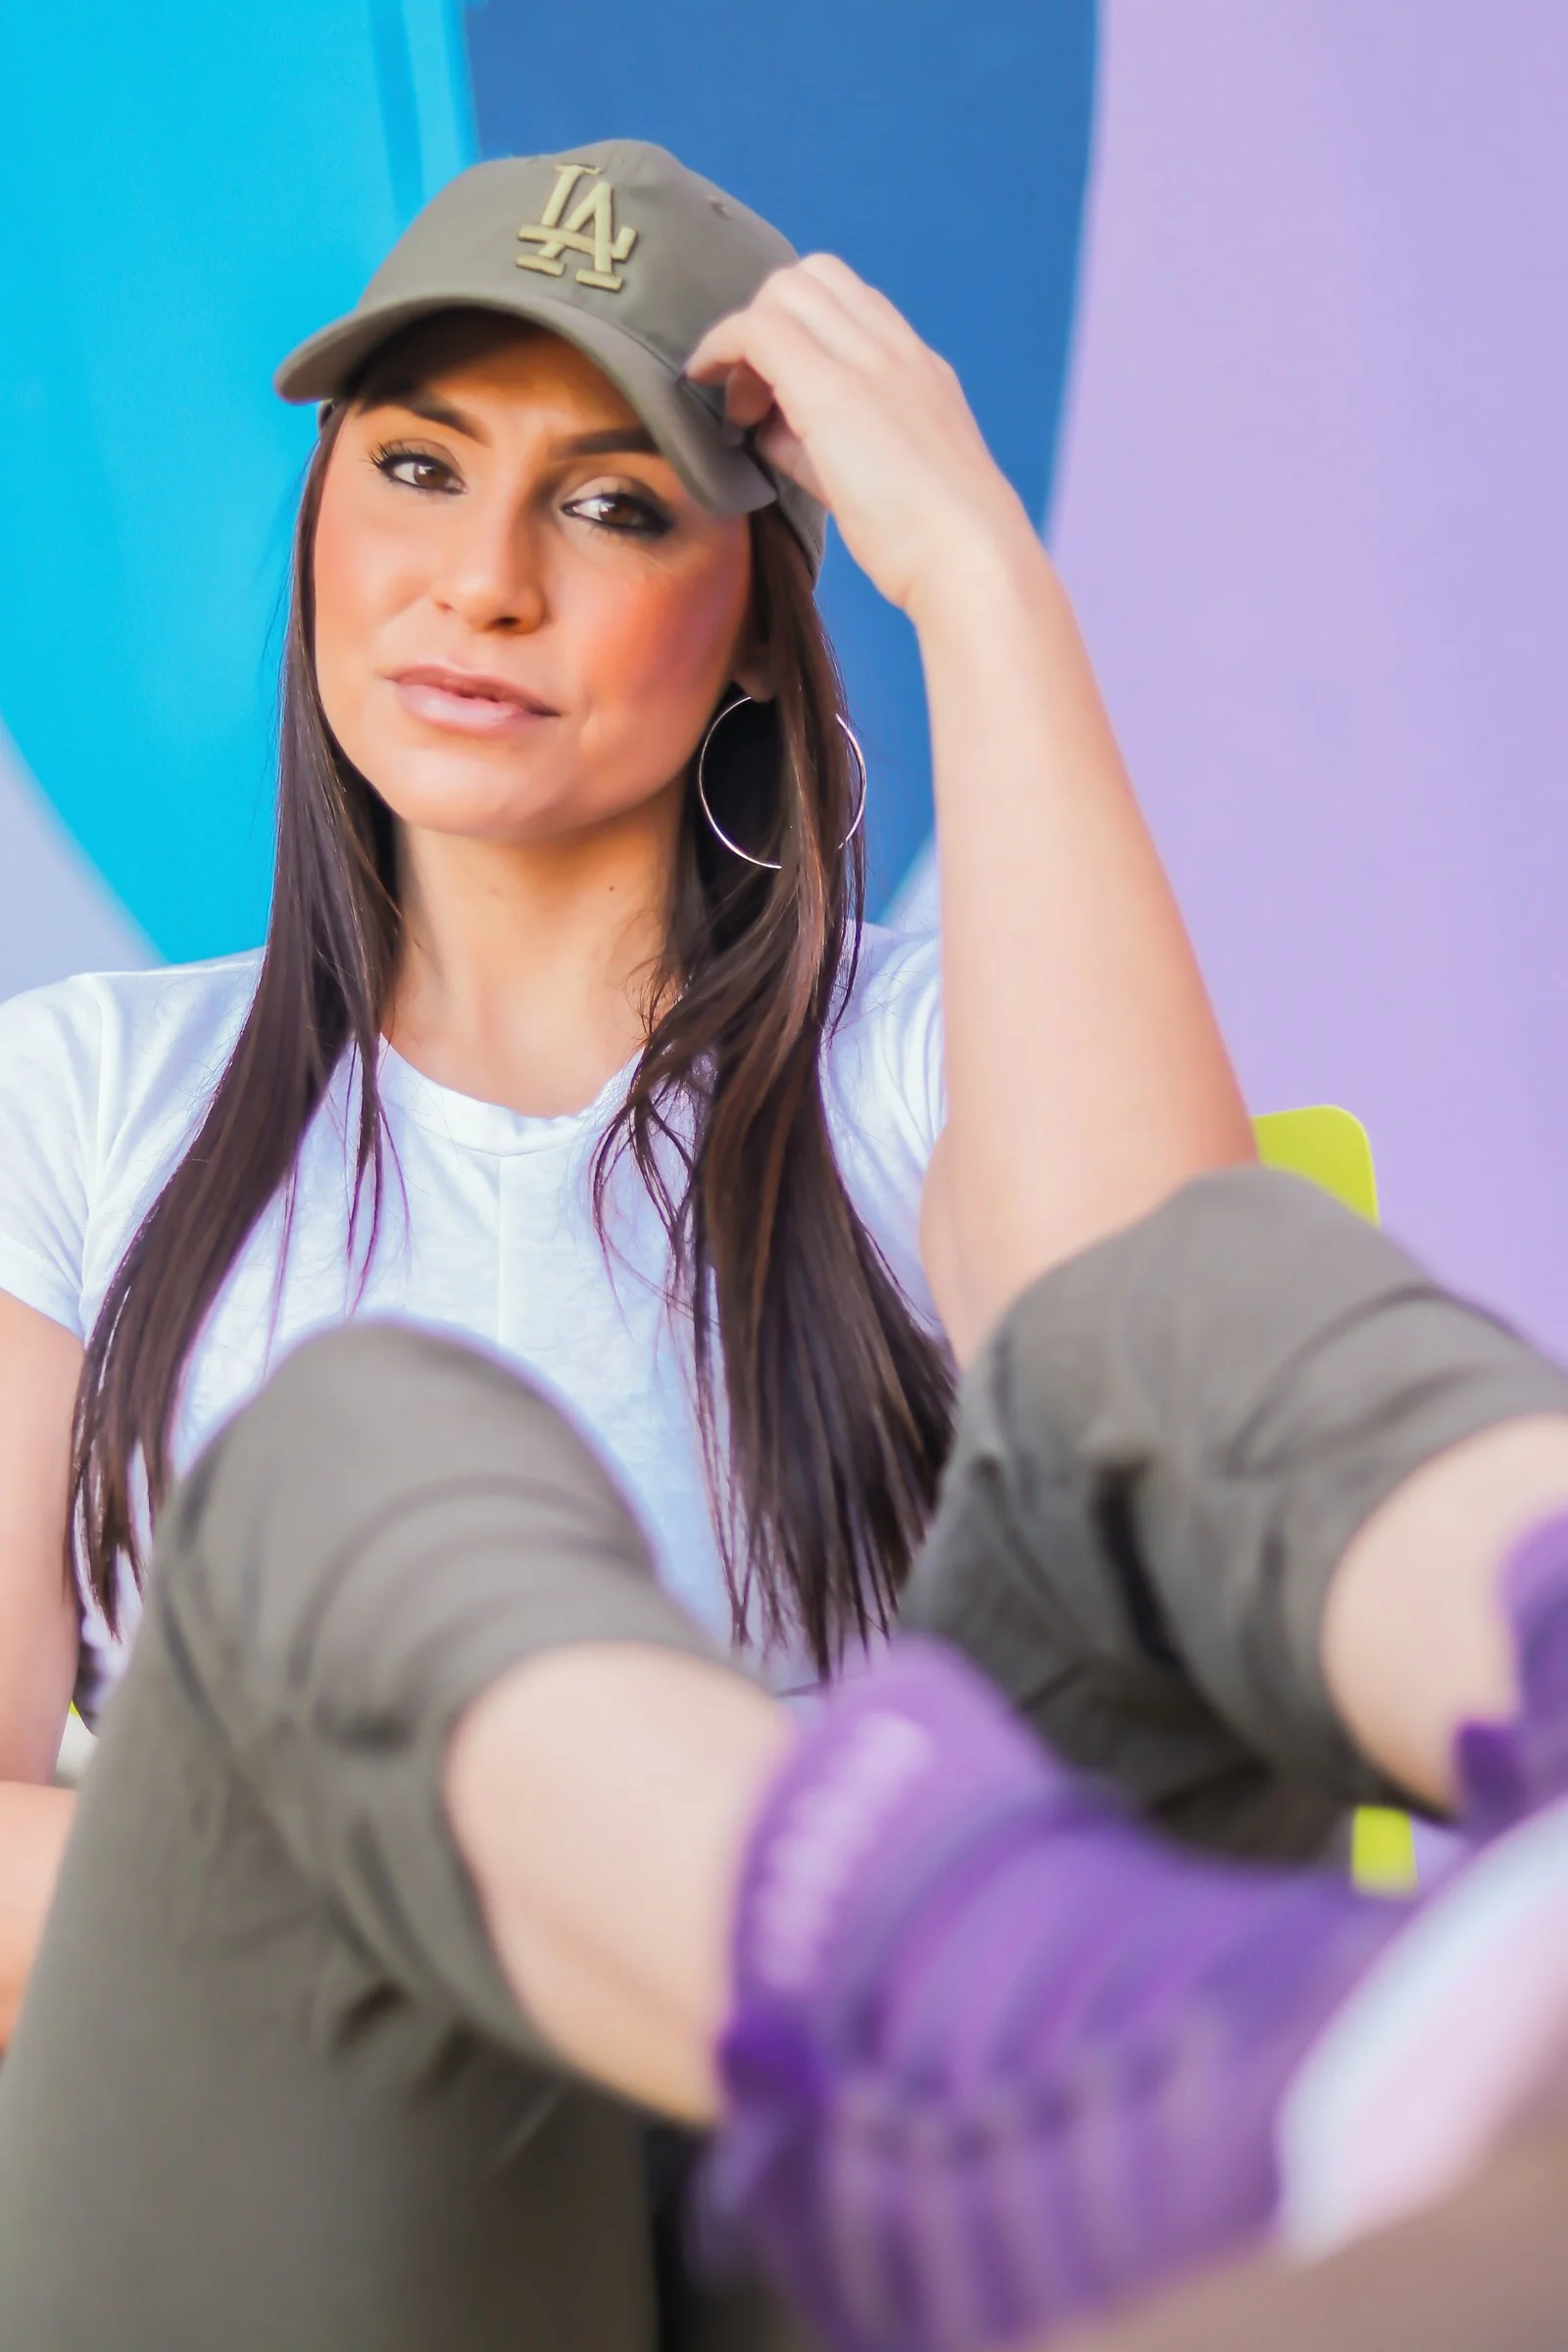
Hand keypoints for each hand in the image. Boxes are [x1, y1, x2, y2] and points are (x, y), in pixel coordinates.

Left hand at [686, 256, 1034, 617]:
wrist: (969, 559)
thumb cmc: (928, 541)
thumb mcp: (876, 478)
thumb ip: (821, 444)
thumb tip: (768, 429)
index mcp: (918, 369)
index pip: (850, 303)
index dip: (799, 331)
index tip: (775, 391)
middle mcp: (897, 351)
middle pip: (813, 278)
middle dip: (767, 323)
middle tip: (752, 396)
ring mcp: (870, 362)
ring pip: (786, 290)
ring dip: (747, 338)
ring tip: (741, 408)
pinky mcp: (835, 391)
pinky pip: (759, 330)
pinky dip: (722, 348)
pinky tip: (708, 384)